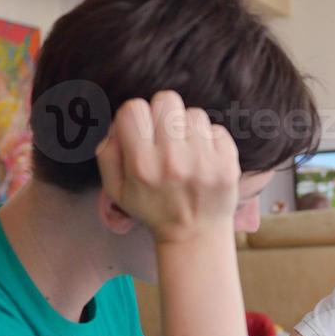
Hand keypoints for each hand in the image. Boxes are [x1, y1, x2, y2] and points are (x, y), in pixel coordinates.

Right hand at [95, 91, 238, 241]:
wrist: (195, 235)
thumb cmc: (153, 209)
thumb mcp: (116, 190)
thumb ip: (107, 153)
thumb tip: (116, 123)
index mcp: (141, 165)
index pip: (134, 109)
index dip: (135, 116)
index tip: (141, 130)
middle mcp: (172, 160)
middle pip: (166, 100)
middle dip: (162, 113)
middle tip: (165, 135)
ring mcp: (203, 160)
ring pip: (193, 113)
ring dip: (188, 128)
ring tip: (186, 150)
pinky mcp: (227, 162)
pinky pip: (216, 129)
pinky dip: (210, 140)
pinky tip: (203, 159)